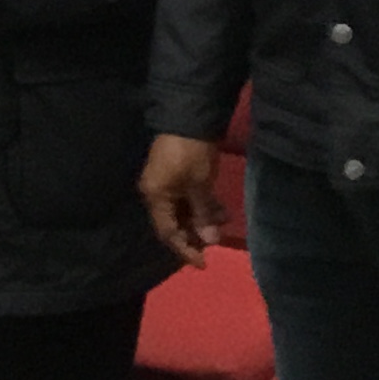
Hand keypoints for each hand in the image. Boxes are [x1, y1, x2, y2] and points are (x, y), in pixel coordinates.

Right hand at [139, 134, 224, 265]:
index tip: (204, 263)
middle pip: (173, 224)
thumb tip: (210, 241)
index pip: (168, 233)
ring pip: (181, 211)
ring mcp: (163, 183)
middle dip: (195, 234)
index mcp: (155, 197)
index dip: (186, 250)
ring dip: (201, 218)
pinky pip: (184, 198)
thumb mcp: (199, 185)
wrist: (188, 116)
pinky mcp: (173, 174)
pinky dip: (200, 205)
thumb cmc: (191, 154)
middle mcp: (155, 193)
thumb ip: (203, 214)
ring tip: (224, 219)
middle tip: (217, 239)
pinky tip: (218, 206)